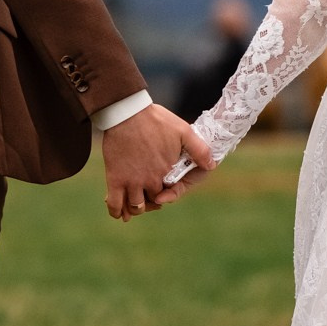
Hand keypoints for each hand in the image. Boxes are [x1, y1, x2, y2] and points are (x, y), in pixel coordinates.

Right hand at [100, 105, 210, 219]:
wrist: (127, 112)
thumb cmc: (156, 120)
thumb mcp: (184, 131)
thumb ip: (199, 149)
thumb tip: (212, 165)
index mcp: (167, 172)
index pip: (170, 193)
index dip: (168, 195)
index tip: (163, 192)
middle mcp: (150, 181)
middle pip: (152, 202)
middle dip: (152, 202)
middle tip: (149, 197)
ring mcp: (132, 181)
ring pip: (135, 206)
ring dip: (136, 208)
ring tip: (134, 203)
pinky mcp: (115, 178)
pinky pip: (114, 203)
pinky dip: (116, 211)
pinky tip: (119, 213)